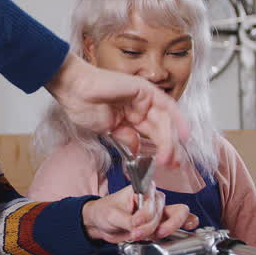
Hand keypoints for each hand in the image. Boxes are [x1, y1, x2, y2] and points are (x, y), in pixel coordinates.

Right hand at [46, 54, 187, 166]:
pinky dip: (176, 119)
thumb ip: (126, 138)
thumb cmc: (83, 105)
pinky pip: (166, 105)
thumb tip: (136, 149)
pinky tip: (181, 134)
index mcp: (129, 116)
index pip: (150, 134)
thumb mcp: (108, 129)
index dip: (160, 149)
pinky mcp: (145, 90)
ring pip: (163, 121)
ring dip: (169, 140)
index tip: (166, 163)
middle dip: (169, 148)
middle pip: (160, 129)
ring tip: (169, 157)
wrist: (74, 90)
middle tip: (173, 164)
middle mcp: (138, 106)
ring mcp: (143, 97)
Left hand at [82, 186, 193, 242]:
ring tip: (147, 236)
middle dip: (154, 225)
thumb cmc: (105, 211)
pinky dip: (180, 230)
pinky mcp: (159, 226)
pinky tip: (187, 231)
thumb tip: (138, 228)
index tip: (135, 222)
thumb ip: (127, 221)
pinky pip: (176, 227)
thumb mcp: (112, 215)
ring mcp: (158, 213)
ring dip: (164, 230)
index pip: (153, 199)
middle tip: (139, 233)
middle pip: (168, 210)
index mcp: (143, 189)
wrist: (101, 224)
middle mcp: (154, 200)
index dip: (147, 212)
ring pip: (174, 219)